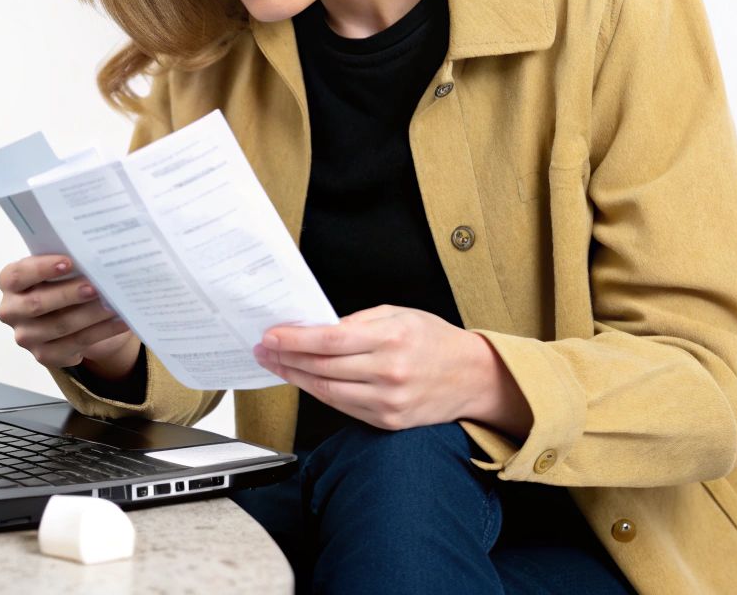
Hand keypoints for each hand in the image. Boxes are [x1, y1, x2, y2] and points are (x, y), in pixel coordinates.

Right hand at [0, 253, 140, 374]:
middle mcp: (10, 311)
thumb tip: (93, 259)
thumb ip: (67, 263)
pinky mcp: (44, 355)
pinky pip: (75, 345)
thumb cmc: (61, 281)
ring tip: (114, 305)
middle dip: (69, 294)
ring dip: (90, 315)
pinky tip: (120, 322)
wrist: (69, 312)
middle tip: (96, 287)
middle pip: (37, 304)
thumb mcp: (57, 269)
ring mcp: (26, 336)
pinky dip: (101, 332)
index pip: (17, 275)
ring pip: (59, 326)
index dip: (41, 268)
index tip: (68, 262)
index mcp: (9, 282)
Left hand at [253, 305, 529, 434]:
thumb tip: (317, 328)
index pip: (330, 340)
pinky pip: (342, 407)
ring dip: (295, 378)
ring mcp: (388, 402)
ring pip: (327, 391)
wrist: (472, 377)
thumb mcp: (399, 314)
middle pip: (323, 367)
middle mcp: (389, 373)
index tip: (271, 335)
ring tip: (276, 364)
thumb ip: (358, 321)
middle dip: (286, 358)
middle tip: (263, 349)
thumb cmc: (434, 340)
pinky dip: (319, 392)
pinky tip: (304, 380)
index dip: (294, 339)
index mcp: (392, 339)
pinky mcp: (388, 422)